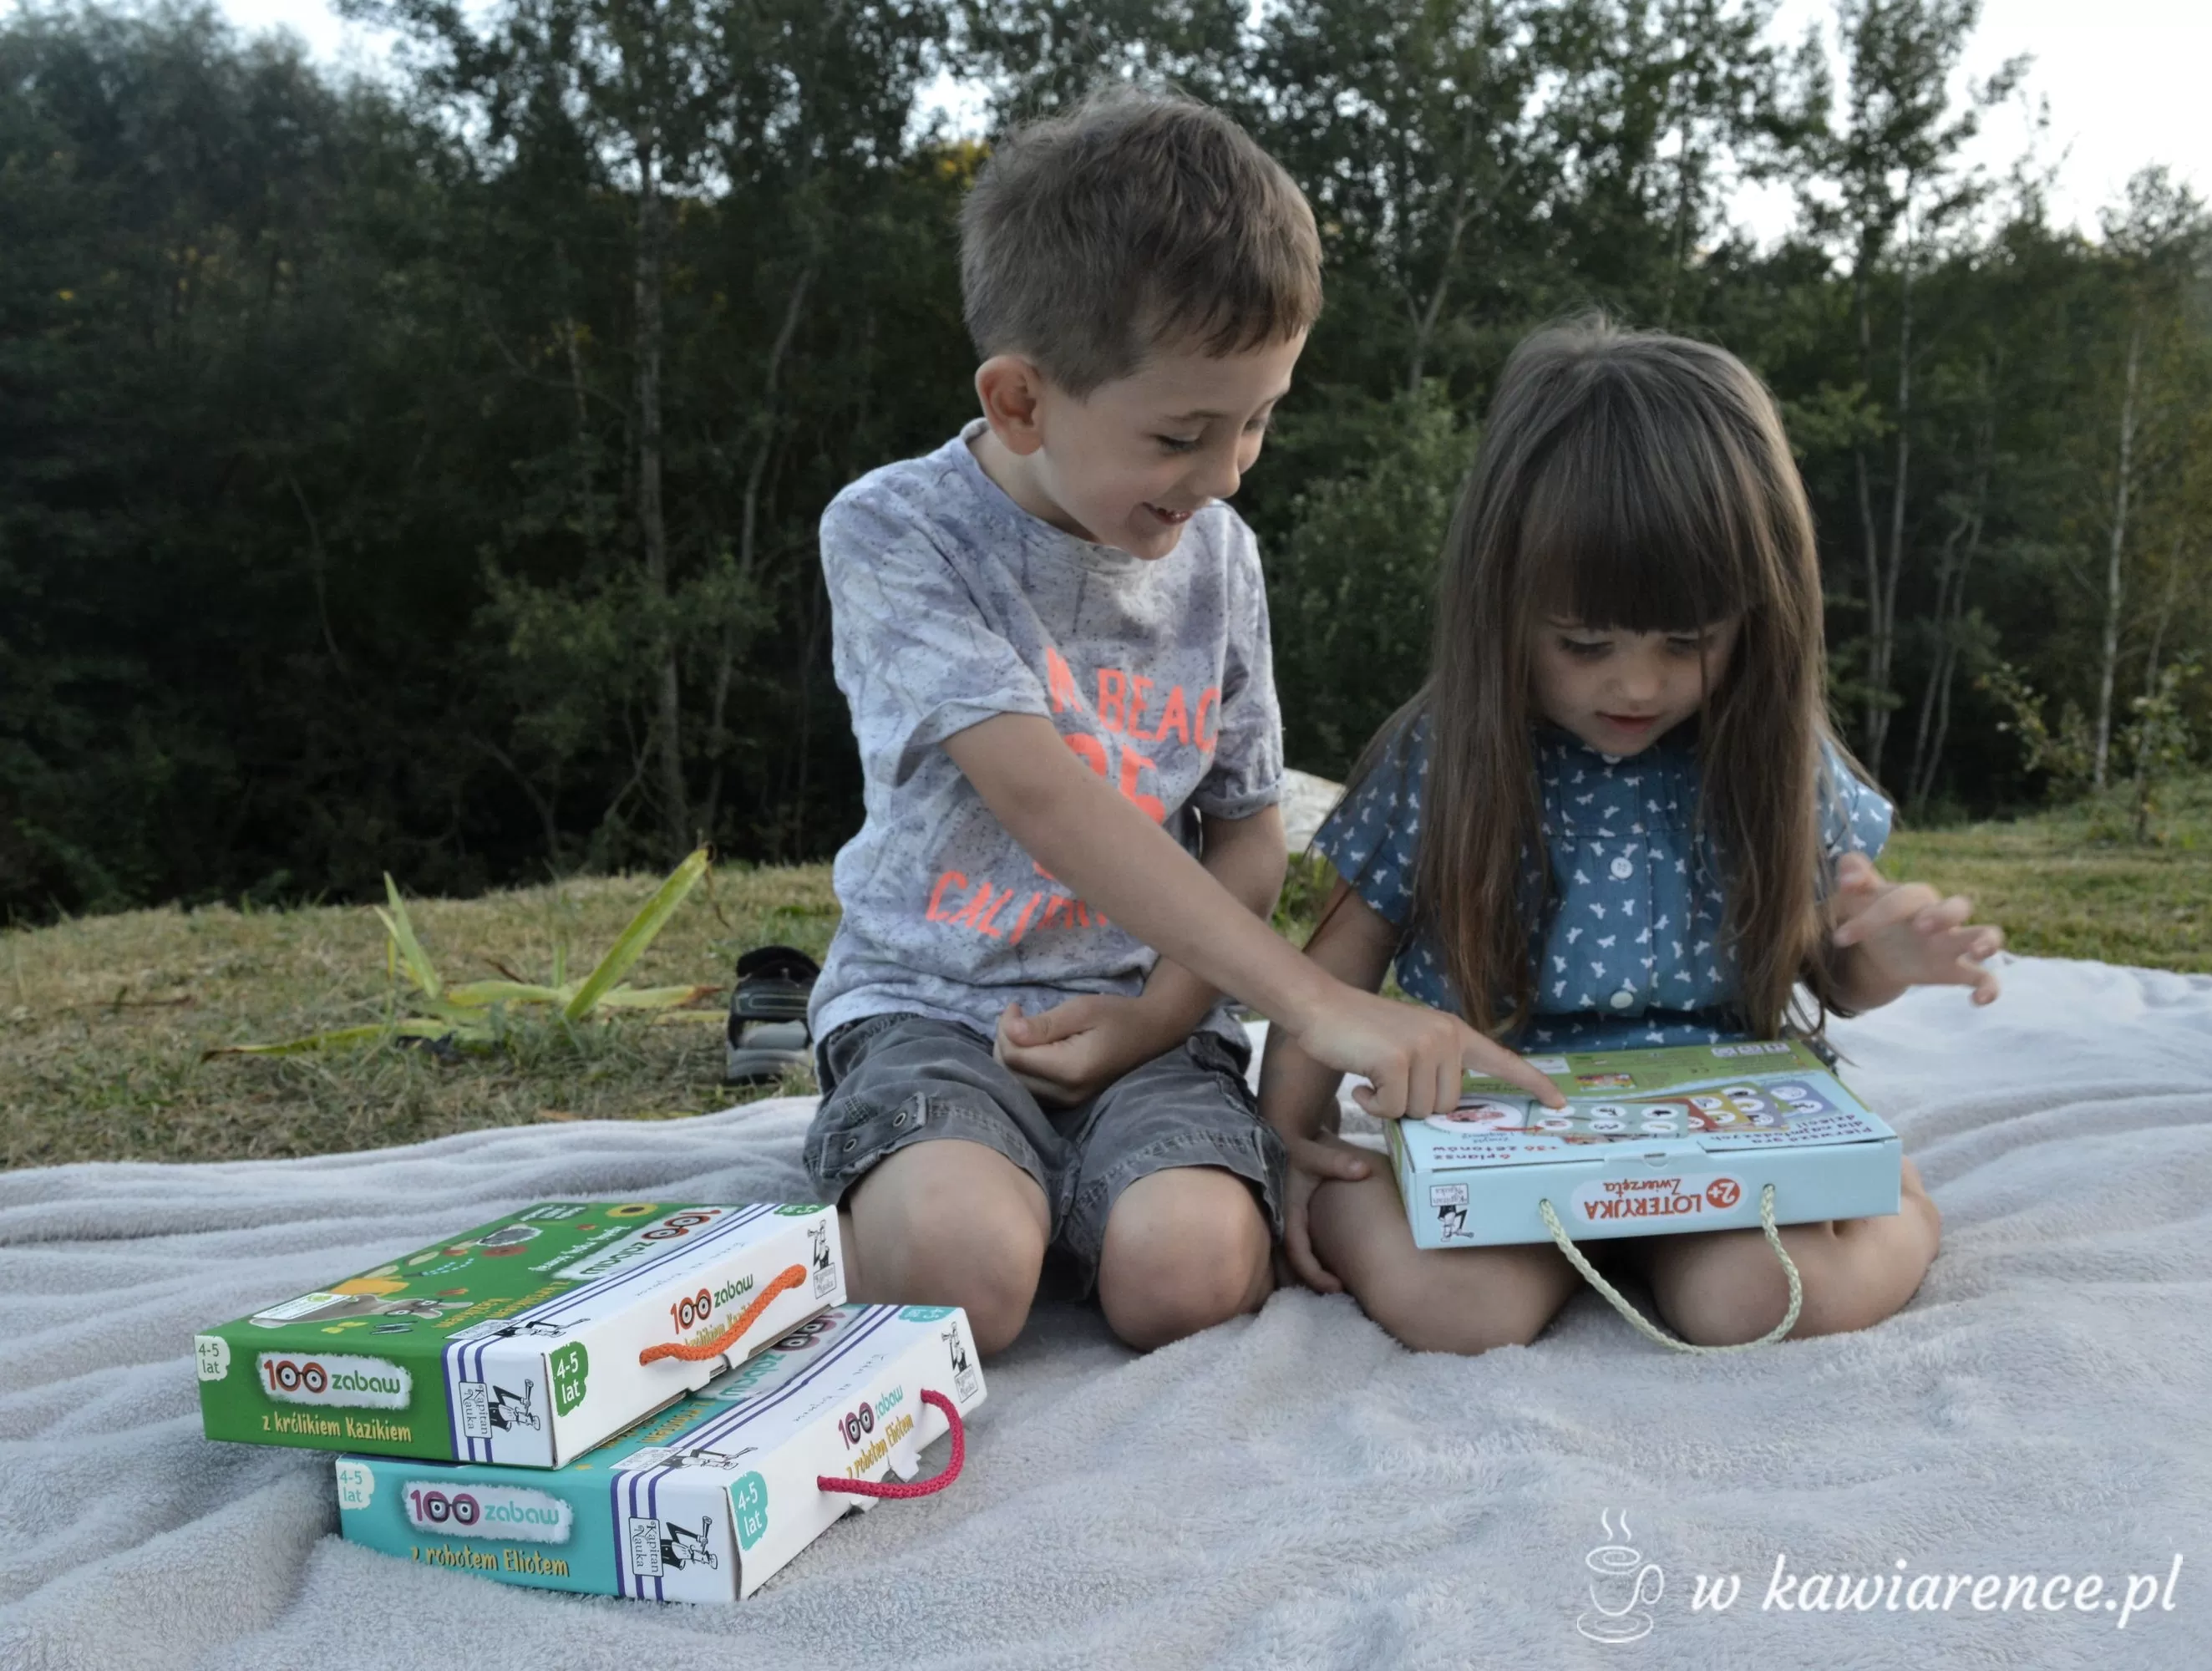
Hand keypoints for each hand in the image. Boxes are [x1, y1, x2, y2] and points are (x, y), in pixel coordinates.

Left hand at [993, 994, 1177, 1107]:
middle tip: (1017, 1016)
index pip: (1015, 1057)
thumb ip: (1045, 1024)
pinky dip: (1021, 1067)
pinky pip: (1029, 1087)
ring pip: (1015, 1083)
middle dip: (1004, 1042)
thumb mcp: (1083, 1009)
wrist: (1149, 1035)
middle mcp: (1065, 1093)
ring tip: (1022, 1029)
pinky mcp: (1067, 1101)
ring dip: (1010, 1054)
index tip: (1016, 1006)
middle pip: (1010, 1073)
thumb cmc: (1118, 1016)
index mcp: (1070, 1069)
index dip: (1005, 1030)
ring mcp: (1066, 1102)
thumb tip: (1010, 1031)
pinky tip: (1031, 1046)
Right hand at [1281, 1131, 1371, 1293]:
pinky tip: (1335, 1263)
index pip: (1296, 1251)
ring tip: (1340, 1283)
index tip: (1336, 1286)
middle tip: (1342, 1290)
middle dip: (1314, 1280)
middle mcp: (1283, 1221)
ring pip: (1295, 1258)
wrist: (1281, 1139)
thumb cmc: (1298, 1148)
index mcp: (1288, 1211)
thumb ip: (1338, 1162)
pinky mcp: (1294, 1220)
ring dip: (1314, 1272)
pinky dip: (1316, 1259)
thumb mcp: (1316, 1153)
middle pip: (1293, 1263)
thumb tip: (1364, 1169)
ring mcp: (1286, 1222)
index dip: (1314, 1273)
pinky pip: (1301, 1247)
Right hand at [1291, 985, 1565, 1118]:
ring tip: (1373, 1075)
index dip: (1533, 1084)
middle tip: (1388, 1079)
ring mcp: (1424, 1046)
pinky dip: (1373, 1104)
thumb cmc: (1359, 1032)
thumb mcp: (1409, 1045)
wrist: (1320, 1006)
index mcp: (1454, 1032)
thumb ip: (1434, 1068)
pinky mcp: (1398, 1059)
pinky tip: (1360, 1080)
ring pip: (1421, 1111)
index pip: (1503, 1061)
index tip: (1560, 1102)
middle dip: (1415, 1104)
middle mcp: (1446, 1036)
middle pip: (1448, 1106)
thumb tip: (1444, 1111)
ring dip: (1391, 1105)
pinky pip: (1393, 1109)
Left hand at [1830, 853, 2004, 1005]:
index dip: (1872, 916)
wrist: (1880, 951)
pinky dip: (1990, 987)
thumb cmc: (1872, 916)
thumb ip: (1852, 876)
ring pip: (1986, 934)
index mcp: (1914, 897)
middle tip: (1919, 927)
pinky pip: (1985, 977)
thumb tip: (1847, 874)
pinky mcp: (1958, 970)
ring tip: (1977, 951)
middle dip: (1944, 914)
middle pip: (1959, 906)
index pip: (1902, 899)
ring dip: (1986, 940)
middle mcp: (1940, 917)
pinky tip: (1979, 1000)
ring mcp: (1952, 943)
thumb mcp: (1858, 898)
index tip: (1840, 938)